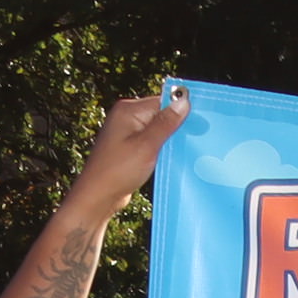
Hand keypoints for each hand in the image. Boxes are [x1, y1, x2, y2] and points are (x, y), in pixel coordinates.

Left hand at [66, 93, 188, 217]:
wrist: (98, 196)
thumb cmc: (118, 170)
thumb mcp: (147, 146)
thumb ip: (166, 123)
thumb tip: (184, 102)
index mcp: (128, 110)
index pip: (162, 101)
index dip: (180, 111)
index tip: (198, 124)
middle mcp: (126, 116)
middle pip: (160, 114)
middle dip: (175, 127)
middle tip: (192, 141)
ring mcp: (126, 132)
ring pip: (157, 130)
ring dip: (168, 141)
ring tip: (181, 152)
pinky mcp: (128, 146)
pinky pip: (150, 141)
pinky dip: (160, 149)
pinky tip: (169, 159)